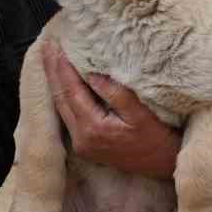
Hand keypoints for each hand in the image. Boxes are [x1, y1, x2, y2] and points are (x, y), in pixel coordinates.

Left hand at [43, 40, 180, 179]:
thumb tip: (92, 74)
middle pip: (60, 98)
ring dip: (56, 82)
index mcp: (93, 128)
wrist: (165, 165)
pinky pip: (68, 116)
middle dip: (52, 71)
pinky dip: (64, 96)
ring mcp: (81, 144)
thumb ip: (116, 94)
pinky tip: (62, 82)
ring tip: (50, 59)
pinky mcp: (85, 146)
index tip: (57, 45)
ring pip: (62, 107)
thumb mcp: (142, 113)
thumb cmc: (158, 138)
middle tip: (47, 46)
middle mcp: (82, 138)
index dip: (63, 68)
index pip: (71, 91)